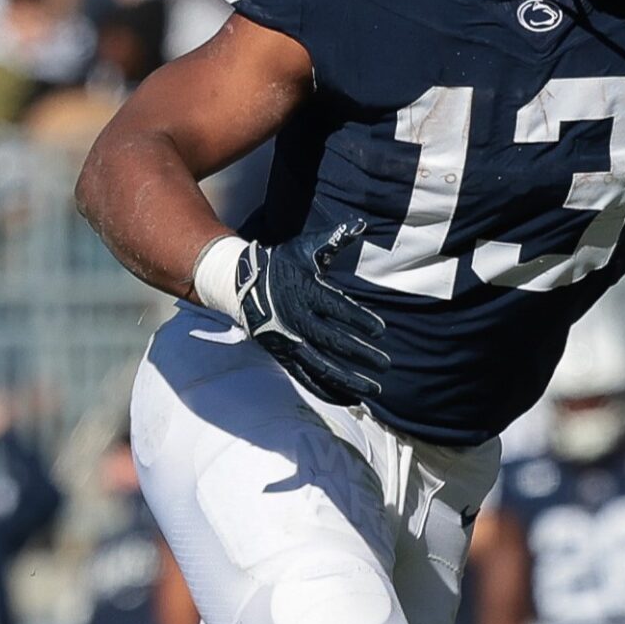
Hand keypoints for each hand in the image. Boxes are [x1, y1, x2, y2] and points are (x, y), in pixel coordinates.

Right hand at [231, 221, 389, 403]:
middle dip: (361, 355)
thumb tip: (359, 225)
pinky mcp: (282, 355)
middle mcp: (295, 320)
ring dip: (347, 380)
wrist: (239, 284)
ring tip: (373, 389)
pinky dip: (327, 390)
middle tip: (385, 364)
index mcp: (304, 292)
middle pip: (332, 342)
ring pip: (320, 366)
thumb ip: (334, 240)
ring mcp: (287, 341)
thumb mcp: (305, 249)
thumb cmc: (280, 263)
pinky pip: (306, 377)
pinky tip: (350, 398)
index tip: (380, 330)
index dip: (359, 320)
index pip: (336, 309)